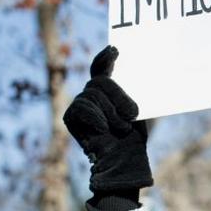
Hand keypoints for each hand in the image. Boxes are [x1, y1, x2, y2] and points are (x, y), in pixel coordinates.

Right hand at [63, 45, 152, 191]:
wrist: (123, 159)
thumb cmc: (132, 136)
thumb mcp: (136, 110)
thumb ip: (129, 92)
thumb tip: (140, 73)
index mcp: (108, 89)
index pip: (102, 67)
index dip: (105, 57)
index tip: (115, 50)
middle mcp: (92, 93)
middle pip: (101, 81)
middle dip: (118, 96)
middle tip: (131, 114)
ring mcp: (80, 103)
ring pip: (94, 94)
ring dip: (111, 112)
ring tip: (120, 127)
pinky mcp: (70, 116)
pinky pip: (81, 107)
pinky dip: (95, 117)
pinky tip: (103, 128)